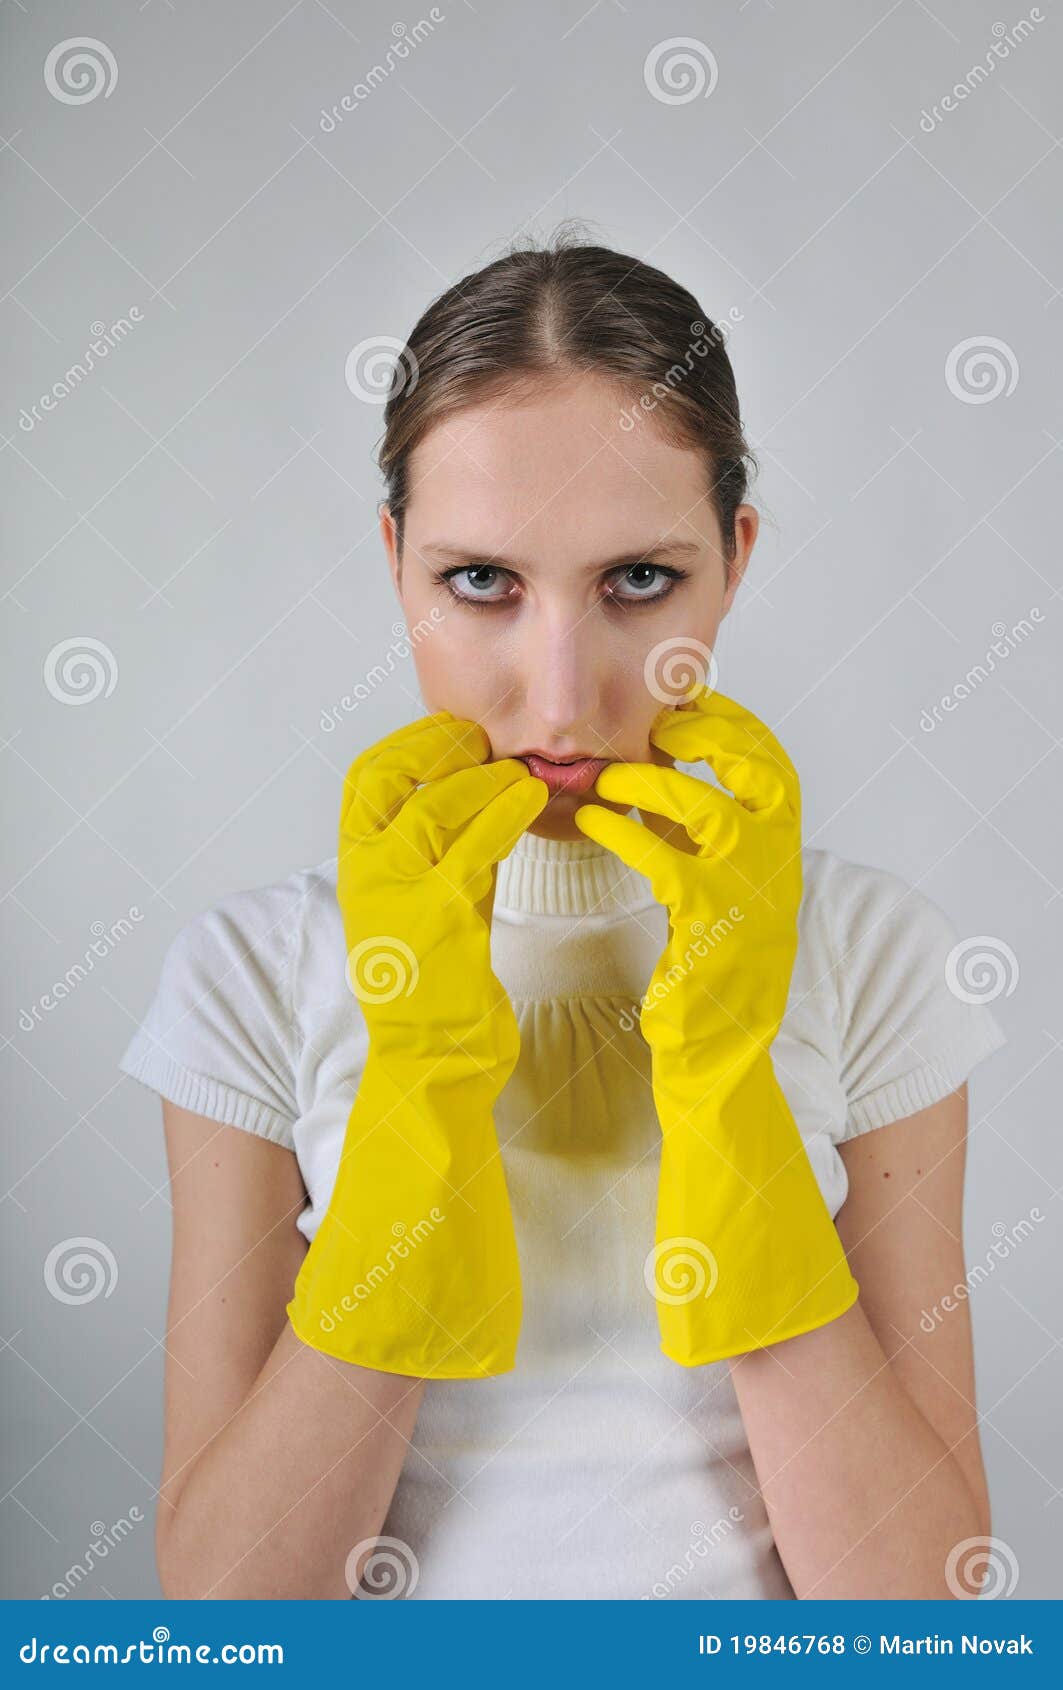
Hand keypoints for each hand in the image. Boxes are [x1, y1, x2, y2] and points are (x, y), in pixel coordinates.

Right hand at [338, 711, 548, 1080]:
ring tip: (521, 775)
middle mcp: (366, 875)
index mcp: (355, 868)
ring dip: (484, 780)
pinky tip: (530, 801)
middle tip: (485, 741)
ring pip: (434, 808)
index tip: (450, 730)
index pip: (363, 780)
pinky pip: (475, 848)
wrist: (429, 1056)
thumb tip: (482, 790)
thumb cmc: (435, 978)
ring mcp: (399, 896)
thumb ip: (443, 850)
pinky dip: (506, 815)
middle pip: (387, 780)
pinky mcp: (443, 919)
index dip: (407, 743)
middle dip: (438, 748)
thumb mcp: (429, 900)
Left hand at [573, 685, 858, 1364]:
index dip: (729, 722)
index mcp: (781, 852)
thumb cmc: (709, 975)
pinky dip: (627, 837)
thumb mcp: (718, 891)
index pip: (771, 760)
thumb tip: (658, 769)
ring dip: (653, 784)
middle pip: (762, 771)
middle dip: (711, 736)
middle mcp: (779, 869)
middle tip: (658, 726)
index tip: (683, 701)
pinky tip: (593, 826)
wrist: (720, 1063)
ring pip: (709, 811)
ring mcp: (753, 901)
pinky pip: (668, 866)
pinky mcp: (713, 935)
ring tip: (607, 779)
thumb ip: (702, 833)